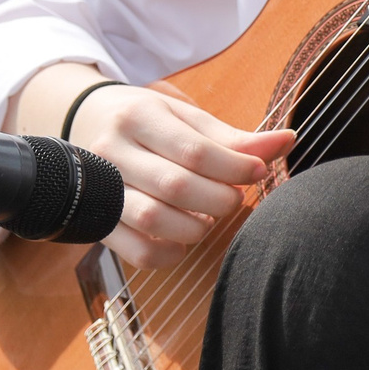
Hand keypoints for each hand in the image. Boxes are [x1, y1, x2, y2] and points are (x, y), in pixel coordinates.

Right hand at [13, 66, 294, 269]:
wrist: (81, 121)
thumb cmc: (145, 119)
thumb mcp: (184, 116)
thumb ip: (233, 136)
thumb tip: (287, 141)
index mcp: (140, 116)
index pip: (195, 150)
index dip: (235, 167)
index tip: (258, 172)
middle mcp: (114, 151)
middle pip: (177, 187)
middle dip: (220, 199)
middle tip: (233, 198)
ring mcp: (101, 188)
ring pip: (153, 220)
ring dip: (196, 227)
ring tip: (209, 216)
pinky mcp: (97, 221)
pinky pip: (135, 251)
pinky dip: (169, 254)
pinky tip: (184, 240)